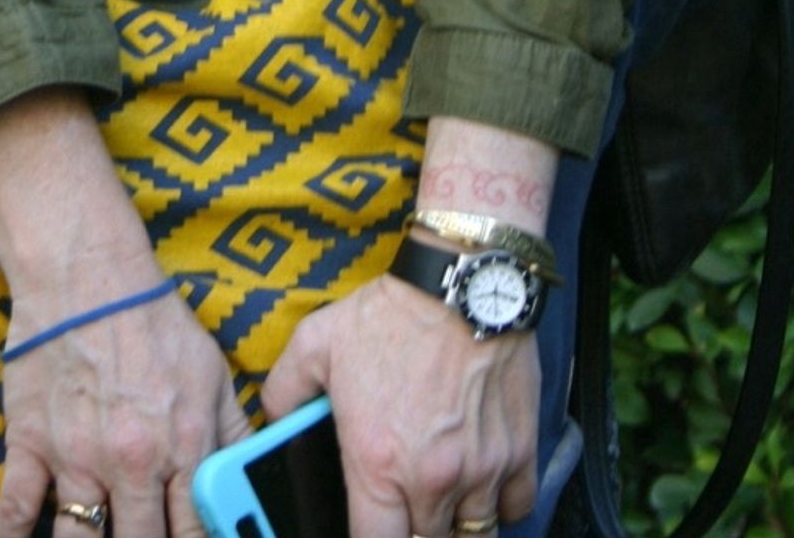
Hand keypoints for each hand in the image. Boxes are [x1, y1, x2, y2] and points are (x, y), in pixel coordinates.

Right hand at [0, 278, 249, 537]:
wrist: (87, 275)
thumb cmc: (153, 320)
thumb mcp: (212, 372)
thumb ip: (233, 434)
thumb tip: (251, 477)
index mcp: (183, 446)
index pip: (197, 532)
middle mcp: (132, 464)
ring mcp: (76, 460)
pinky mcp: (29, 446)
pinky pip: (14, 511)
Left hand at [260, 273, 538, 537]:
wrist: (460, 280)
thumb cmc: (390, 314)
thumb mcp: (316, 342)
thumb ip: (285, 390)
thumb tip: (273, 418)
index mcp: (377, 464)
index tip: (371, 526)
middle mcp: (431, 480)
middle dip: (413, 528)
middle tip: (406, 504)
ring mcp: (481, 470)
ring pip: (473, 535)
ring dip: (456, 522)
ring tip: (443, 498)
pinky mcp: (520, 451)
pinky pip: (516, 508)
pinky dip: (501, 504)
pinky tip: (483, 481)